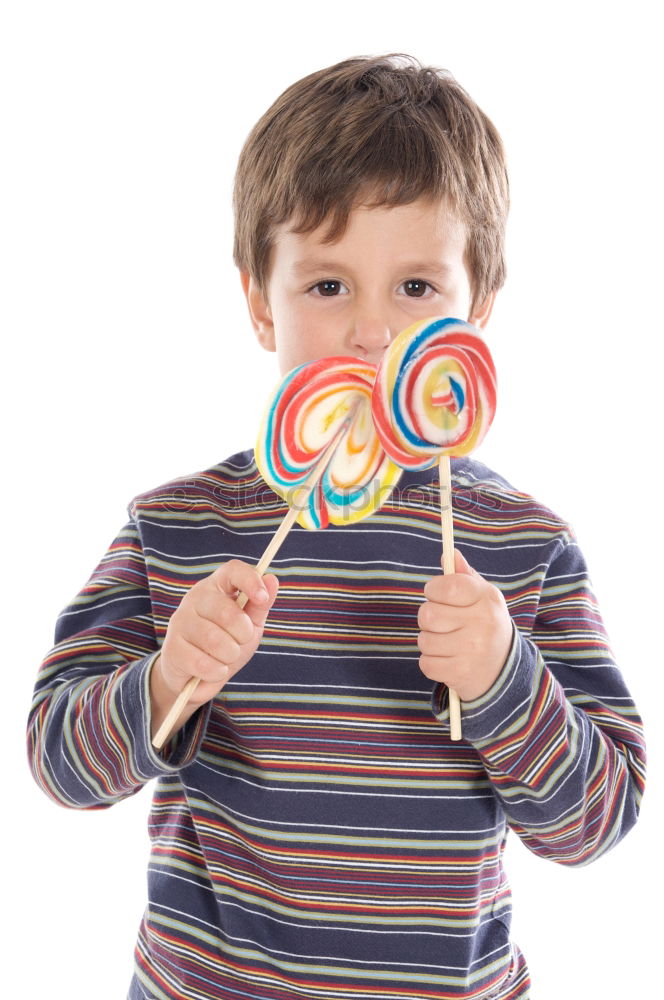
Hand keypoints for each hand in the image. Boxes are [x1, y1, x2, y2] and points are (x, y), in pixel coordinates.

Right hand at [150, 560, 278, 734]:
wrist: (197, 677)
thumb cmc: (227, 644)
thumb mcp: (249, 625)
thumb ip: (260, 605)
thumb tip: (272, 578)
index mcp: (216, 587)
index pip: (232, 571)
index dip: (250, 581)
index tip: (262, 598)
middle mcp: (195, 598)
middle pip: (227, 612)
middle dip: (243, 635)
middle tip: (240, 642)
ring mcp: (180, 621)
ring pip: (214, 640)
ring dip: (230, 656)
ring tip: (226, 657)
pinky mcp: (171, 647)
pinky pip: (202, 662)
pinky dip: (216, 671)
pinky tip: (214, 669)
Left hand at [417, 549, 512, 701]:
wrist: (504, 670)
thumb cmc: (486, 626)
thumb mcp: (482, 597)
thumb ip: (464, 576)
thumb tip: (450, 553)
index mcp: (487, 599)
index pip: (447, 586)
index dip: (433, 589)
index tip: (436, 594)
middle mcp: (482, 623)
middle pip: (427, 614)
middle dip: (428, 619)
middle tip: (443, 623)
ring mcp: (472, 650)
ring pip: (424, 640)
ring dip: (429, 642)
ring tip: (448, 643)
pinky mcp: (461, 673)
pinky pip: (426, 663)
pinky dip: (432, 663)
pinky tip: (449, 660)